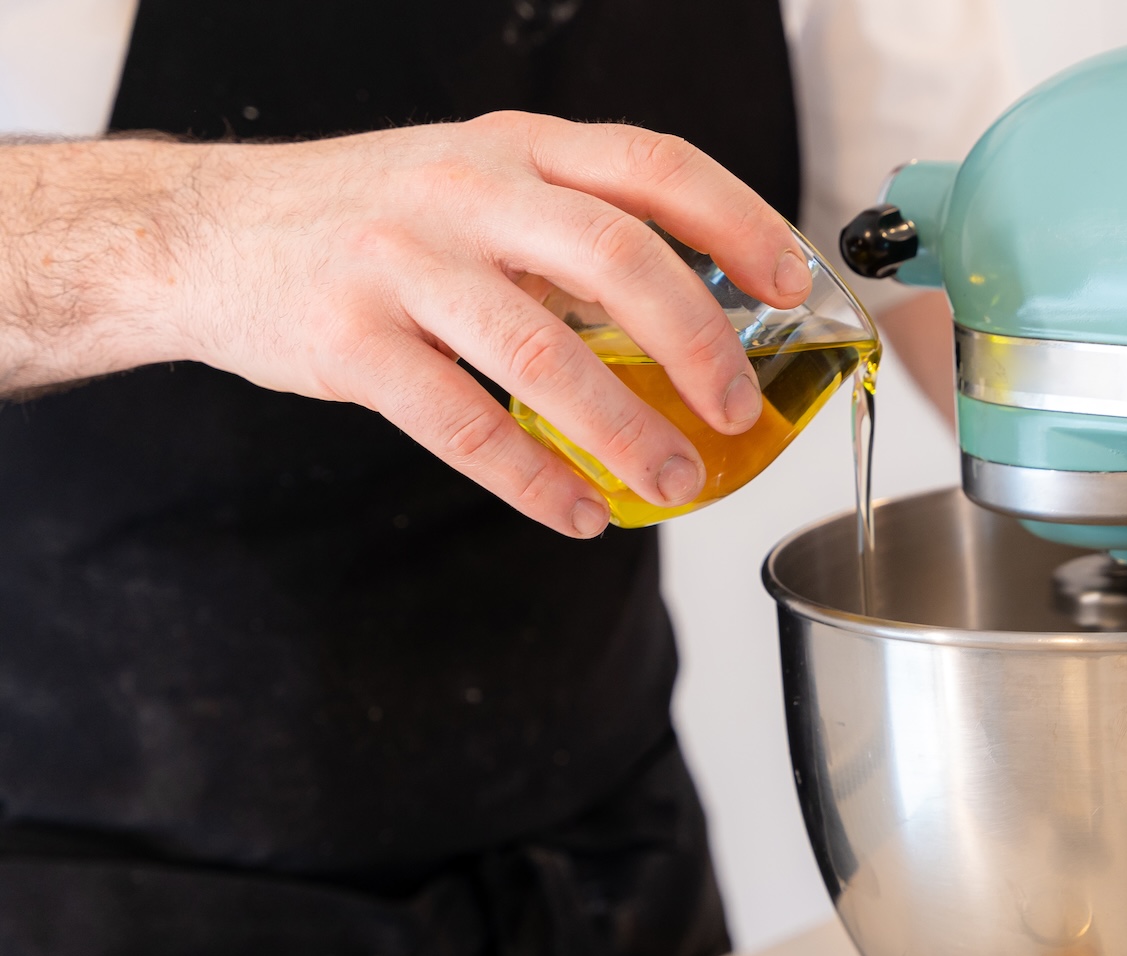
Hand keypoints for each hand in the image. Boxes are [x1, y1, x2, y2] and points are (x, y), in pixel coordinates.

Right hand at [0, 116, 811, 535]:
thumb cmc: (367, 216)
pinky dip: (532, 478)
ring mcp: (402, 264)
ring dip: (626, 429)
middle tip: (741, 409)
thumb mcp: (475, 185)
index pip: (654, 165)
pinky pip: (461, 424)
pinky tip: (579, 512)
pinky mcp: (350, 342)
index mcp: (516, 145)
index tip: (795, 282)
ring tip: (678, 480)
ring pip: (542, 352)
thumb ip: (575, 233)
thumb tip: (697, 315)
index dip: (740, 222)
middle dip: (699, 341)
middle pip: (616, 256)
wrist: (206, 231)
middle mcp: (464, 190)